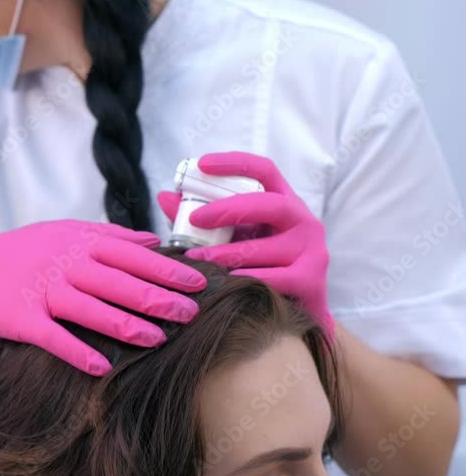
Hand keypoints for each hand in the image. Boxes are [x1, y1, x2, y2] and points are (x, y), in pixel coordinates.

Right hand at [0, 220, 206, 375]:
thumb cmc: (22, 252)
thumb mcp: (63, 232)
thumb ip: (107, 235)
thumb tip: (153, 242)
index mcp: (78, 241)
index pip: (132, 255)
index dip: (166, 269)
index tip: (198, 282)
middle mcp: (63, 264)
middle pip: (118, 283)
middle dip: (158, 298)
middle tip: (191, 314)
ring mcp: (42, 291)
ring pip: (91, 310)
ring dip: (126, 326)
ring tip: (157, 340)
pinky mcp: (22, 319)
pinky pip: (55, 338)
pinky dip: (79, 352)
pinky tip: (103, 367)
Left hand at [157, 152, 334, 334]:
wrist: (298, 312)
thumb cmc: (261, 266)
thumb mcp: (235, 237)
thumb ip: (203, 219)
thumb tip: (165, 197)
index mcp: (284, 203)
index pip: (264, 171)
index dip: (235, 163)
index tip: (202, 164)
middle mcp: (303, 221)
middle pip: (270, 204)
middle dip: (228, 209)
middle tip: (195, 219)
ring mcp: (312, 251)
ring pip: (264, 248)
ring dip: (225, 253)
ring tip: (195, 259)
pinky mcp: (310, 280)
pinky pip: (271, 278)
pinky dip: (243, 279)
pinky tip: (222, 283)